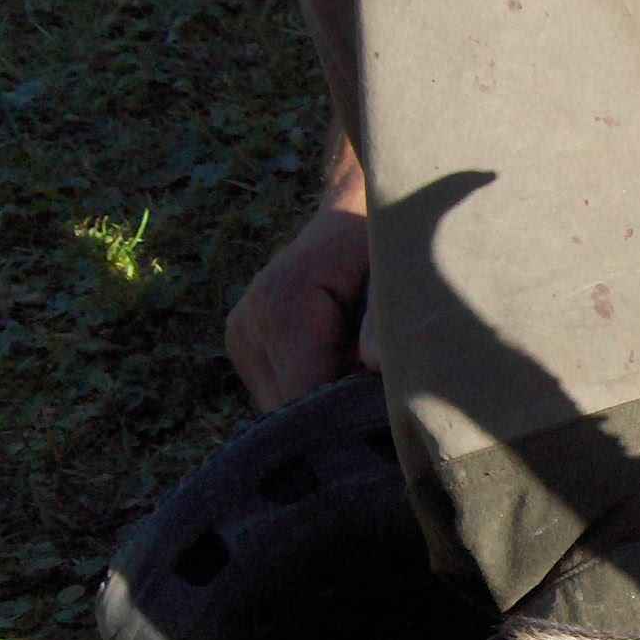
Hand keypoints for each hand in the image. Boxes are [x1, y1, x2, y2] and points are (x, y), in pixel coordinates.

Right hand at [226, 121, 376, 410]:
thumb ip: (385, 320)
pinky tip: (341, 366)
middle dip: (334, 416)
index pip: (302, 397)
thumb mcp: (399, 276)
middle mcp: (250, 321)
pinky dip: (311, 391)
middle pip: (289, 411)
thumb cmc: (389, 247)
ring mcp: (240, 335)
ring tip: (361, 372)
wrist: (356, 215)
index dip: (343, 421)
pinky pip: (278, 393)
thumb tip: (371, 363)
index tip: (382, 424)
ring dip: (322, 405)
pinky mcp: (243, 345)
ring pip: (281, 409)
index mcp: (283, 304)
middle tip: (380, 396)